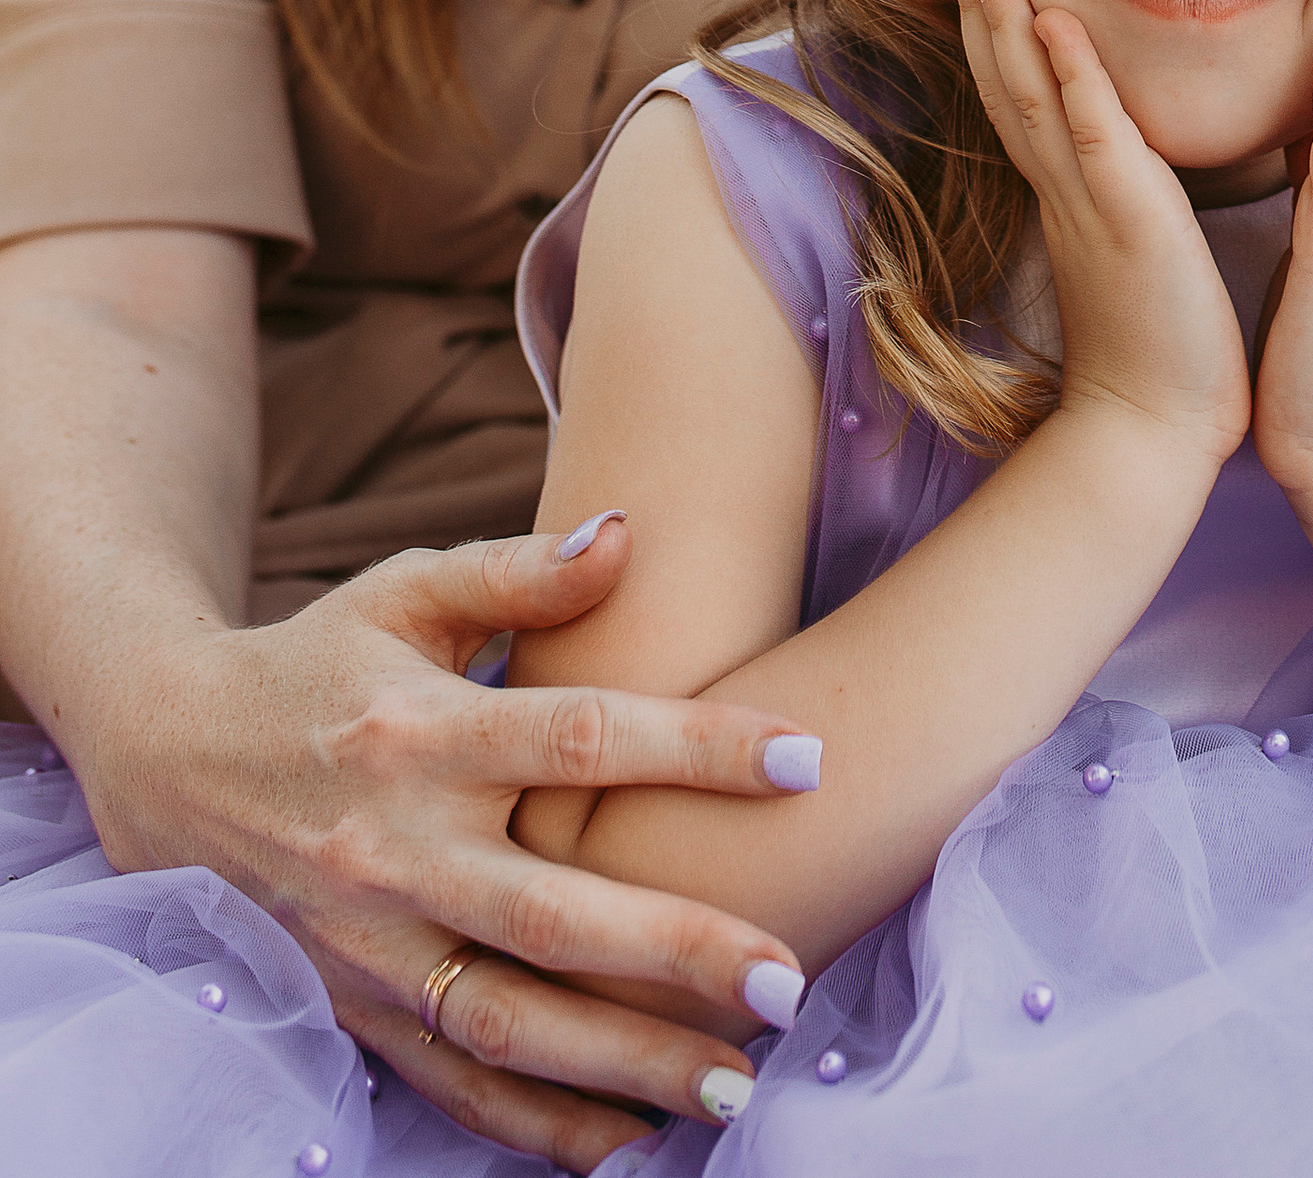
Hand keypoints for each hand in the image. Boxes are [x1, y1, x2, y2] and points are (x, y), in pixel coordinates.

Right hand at [74, 521, 835, 1171]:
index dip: (696, 749)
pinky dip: (535, 1126)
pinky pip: (453, 1081)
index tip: (810, 757)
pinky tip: (627, 1146)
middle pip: (554, 912)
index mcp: (421, 732)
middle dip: (676, 952)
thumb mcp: (403, 594)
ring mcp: (368, 946)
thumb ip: (517, 570)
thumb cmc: (317, 663)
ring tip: (733, 1086)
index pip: (579, 738)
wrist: (168, 761)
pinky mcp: (351, 1009)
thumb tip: (628, 530)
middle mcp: (397, 849)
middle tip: (787, 982)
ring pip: (509, 1022)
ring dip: (622, 1064)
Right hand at [948, 0, 1251, 466]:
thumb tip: (1116, 166)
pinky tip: (1051, 19)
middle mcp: (1063, 189)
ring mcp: (1087, 201)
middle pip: (1007, 79)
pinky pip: (1093, 134)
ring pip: (1033, 92)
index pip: (1021, 94)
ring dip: (1004, 18)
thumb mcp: (1131, 251)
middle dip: (981, 4)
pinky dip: (1073, 74)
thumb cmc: (1159, 349)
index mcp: (1068, 194)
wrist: (1157, 435)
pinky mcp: (1127, 220)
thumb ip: (1118, 200)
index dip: (994, 29)